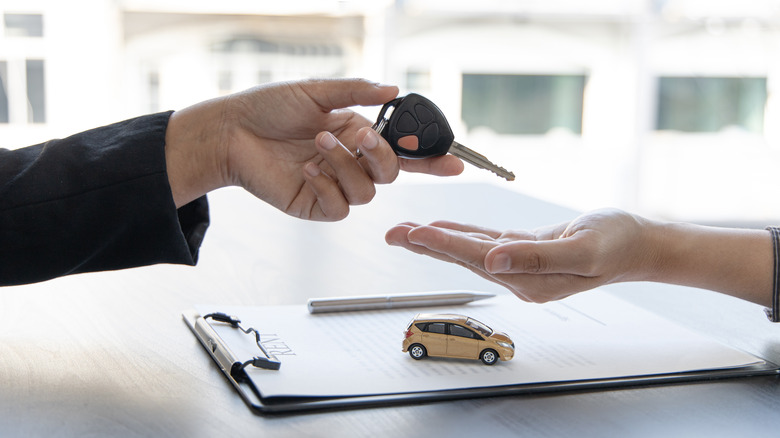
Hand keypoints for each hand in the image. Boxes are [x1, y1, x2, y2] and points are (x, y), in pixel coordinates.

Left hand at [165, 78, 463, 219]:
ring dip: (345, 165)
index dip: (431, 159)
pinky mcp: (316, 206)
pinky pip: (340, 208)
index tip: (454, 162)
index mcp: (358, 134)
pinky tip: (307, 171)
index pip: (403, 151)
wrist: (231, 131)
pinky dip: (327, 188)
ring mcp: (334, 186)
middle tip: (360, 136)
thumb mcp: (316, 90)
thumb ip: (357, 92)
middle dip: (381, 155)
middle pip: (390, 173)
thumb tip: (393, 89)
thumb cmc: (269, 107)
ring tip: (316, 144)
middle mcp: (351, 161)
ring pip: (367, 191)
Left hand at [385, 209, 652, 301]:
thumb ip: (537, 257)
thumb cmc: (618, 244)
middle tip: (392, 234)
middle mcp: (519, 277)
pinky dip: (463, 234)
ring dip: (437, 239)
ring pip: (469, 249)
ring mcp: (520, 266)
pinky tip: (443, 228)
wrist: (638, 244)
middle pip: (462, 258)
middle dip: (426, 245)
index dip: (443, 245)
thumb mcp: (583, 248)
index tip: (414, 234)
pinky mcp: (525, 251)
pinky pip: (486, 241)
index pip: (476, 259)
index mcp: (529, 280)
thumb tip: (494, 261)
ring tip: (407, 231)